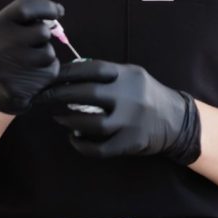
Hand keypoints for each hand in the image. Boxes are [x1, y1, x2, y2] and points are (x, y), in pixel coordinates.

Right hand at [0, 0, 63, 115]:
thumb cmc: (6, 47)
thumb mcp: (9, 24)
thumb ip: (24, 2)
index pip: (24, 8)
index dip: (46, 6)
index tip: (58, 10)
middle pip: (40, 32)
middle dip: (45, 34)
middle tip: (39, 38)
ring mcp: (7, 67)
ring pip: (47, 52)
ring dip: (47, 52)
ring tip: (33, 56)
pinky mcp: (19, 86)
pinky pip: (49, 70)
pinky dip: (48, 69)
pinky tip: (34, 71)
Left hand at [36, 59, 201, 163]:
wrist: (175, 120)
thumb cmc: (146, 94)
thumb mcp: (132, 75)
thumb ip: (107, 74)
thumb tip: (73, 73)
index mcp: (128, 75)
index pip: (92, 69)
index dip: (68, 72)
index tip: (50, 75)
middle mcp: (129, 96)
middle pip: (88, 94)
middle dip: (60, 94)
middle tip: (42, 97)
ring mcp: (130, 121)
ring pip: (92, 123)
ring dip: (70, 121)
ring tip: (58, 118)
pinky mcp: (130, 143)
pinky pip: (100, 148)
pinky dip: (83, 145)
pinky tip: (74, 139)